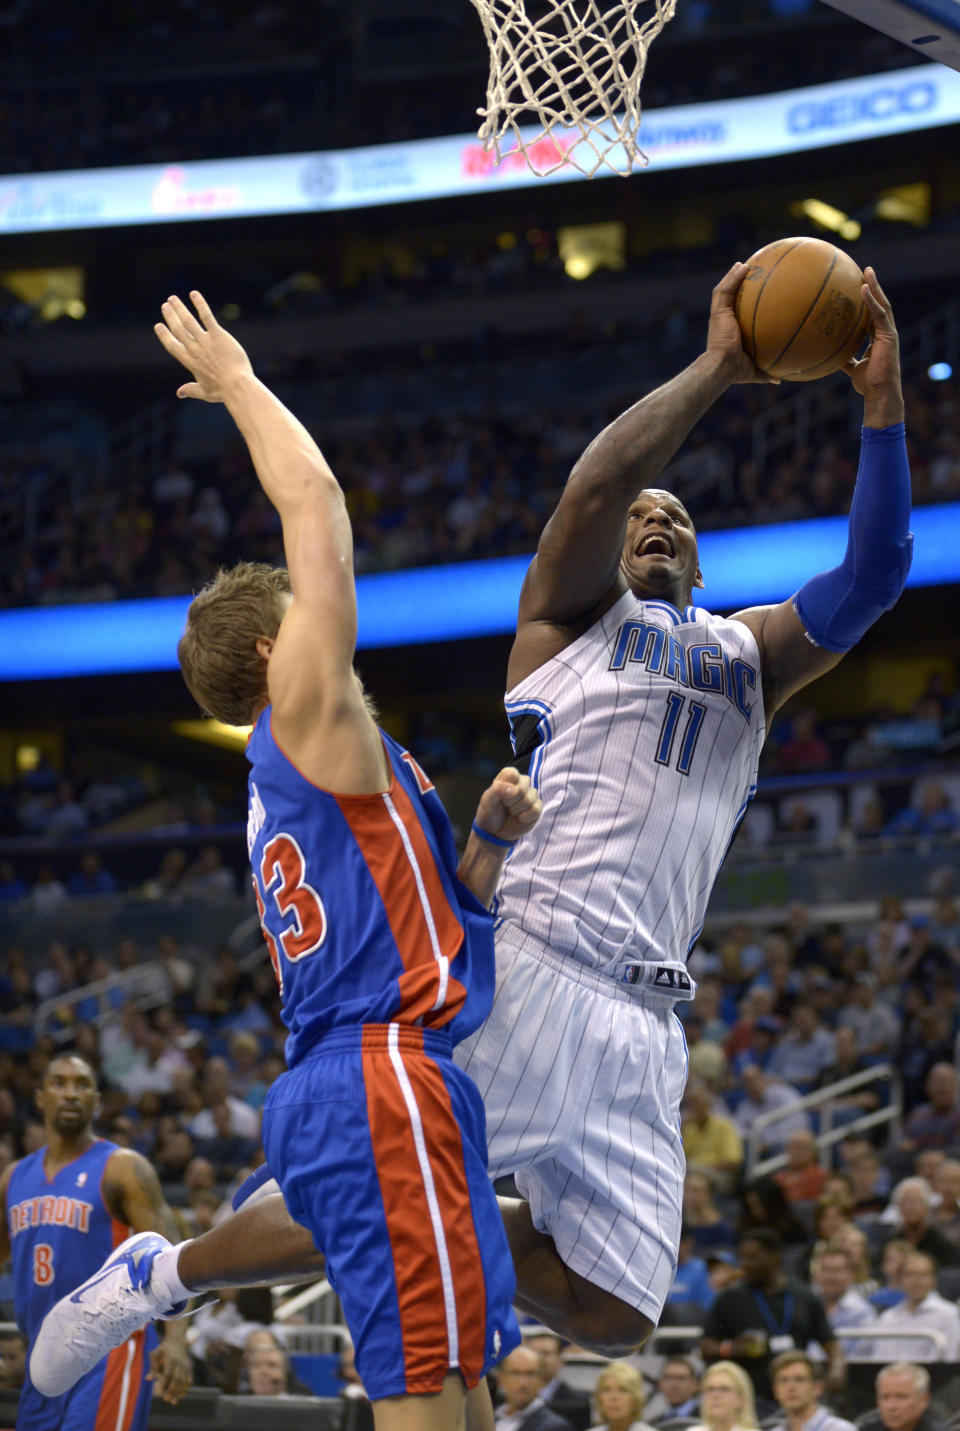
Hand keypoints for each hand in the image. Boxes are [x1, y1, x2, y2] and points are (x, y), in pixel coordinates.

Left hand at [147, 1336, 192, 1404]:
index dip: (164, 1383)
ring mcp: (186, 1364)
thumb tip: (148, 1379)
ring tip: (173, 1401)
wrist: (177, 1340)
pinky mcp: (190, 1367)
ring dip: (179, 1392)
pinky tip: (180, 1396)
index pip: (168, 1373)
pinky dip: (185, 1388)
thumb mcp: (154, 1354)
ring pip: (184, 1381)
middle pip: (177, 1378)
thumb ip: (152, 1366)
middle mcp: (179, 1361)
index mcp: (170, 1358)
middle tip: (165, 1399)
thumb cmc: (162, 1349)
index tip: (158, 1392)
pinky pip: (189, 1379)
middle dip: (172, 1390)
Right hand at [154, 291, 253, 402]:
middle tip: (165, 306)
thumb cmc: (223, 391)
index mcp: (190, 362)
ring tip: (173, 298)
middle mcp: (195, 350)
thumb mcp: (205, 393)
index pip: (172, 346)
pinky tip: (193, 294)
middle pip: (178, 329)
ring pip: (188, 321)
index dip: (164, 335)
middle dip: (170, 316)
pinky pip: (206, 316)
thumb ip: (191, 390)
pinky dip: (199, 304)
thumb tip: (179, 393)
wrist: (237, 386)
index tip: (158, 326)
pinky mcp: (218, 335)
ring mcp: (205, 341)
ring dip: (179, 308)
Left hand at [473, 767, 541, 844]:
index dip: (505, 786)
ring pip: (529, 799)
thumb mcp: (487, 800)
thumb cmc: (490, 811)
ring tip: (511, 811)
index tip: (499, 796)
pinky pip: (535, 809)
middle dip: (510, 800)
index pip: (512, 773)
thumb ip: (498, 790)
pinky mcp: (537, 808)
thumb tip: (515, 790)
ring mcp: (531, 795)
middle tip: (504, 805)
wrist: (494, 831)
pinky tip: (519, 817)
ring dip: (516, 809)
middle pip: (523, 786)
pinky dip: (524, 817)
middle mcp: (522, 783)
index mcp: (508, 777)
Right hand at [706, 262, 779, 384]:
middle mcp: (722, 321)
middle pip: (729, 298)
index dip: (741, 304)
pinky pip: (725, 290)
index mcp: (729, 332)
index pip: (735, 313)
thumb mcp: (754, 370)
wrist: (722, 367)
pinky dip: (732, 277)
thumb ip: (766, 372)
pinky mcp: (717, 312)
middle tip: (747, 274)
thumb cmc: (735, 371)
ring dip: (732, 276)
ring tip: (742, 264)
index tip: (752, 295)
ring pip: (724, 290)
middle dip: (736, 285)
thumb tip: (780, 380)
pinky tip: (742, 266)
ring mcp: (719, 316)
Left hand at [843, 267, 904, 424]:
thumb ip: (844, 359)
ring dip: (874, 287)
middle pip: (879, 304)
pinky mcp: (889, 335)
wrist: (879, 393)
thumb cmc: (867, 383)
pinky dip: (871, 300)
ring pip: (882, 304)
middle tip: (865, 271)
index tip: (858, 287)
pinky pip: (879, 314)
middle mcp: (885, 332)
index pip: (872, 314)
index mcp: (878, 338)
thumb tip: (830, 356)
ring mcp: (888, 332)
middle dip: (873, 287)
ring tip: (867, 272)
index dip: (867, 300)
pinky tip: (863, 289)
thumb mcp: (852, 369)